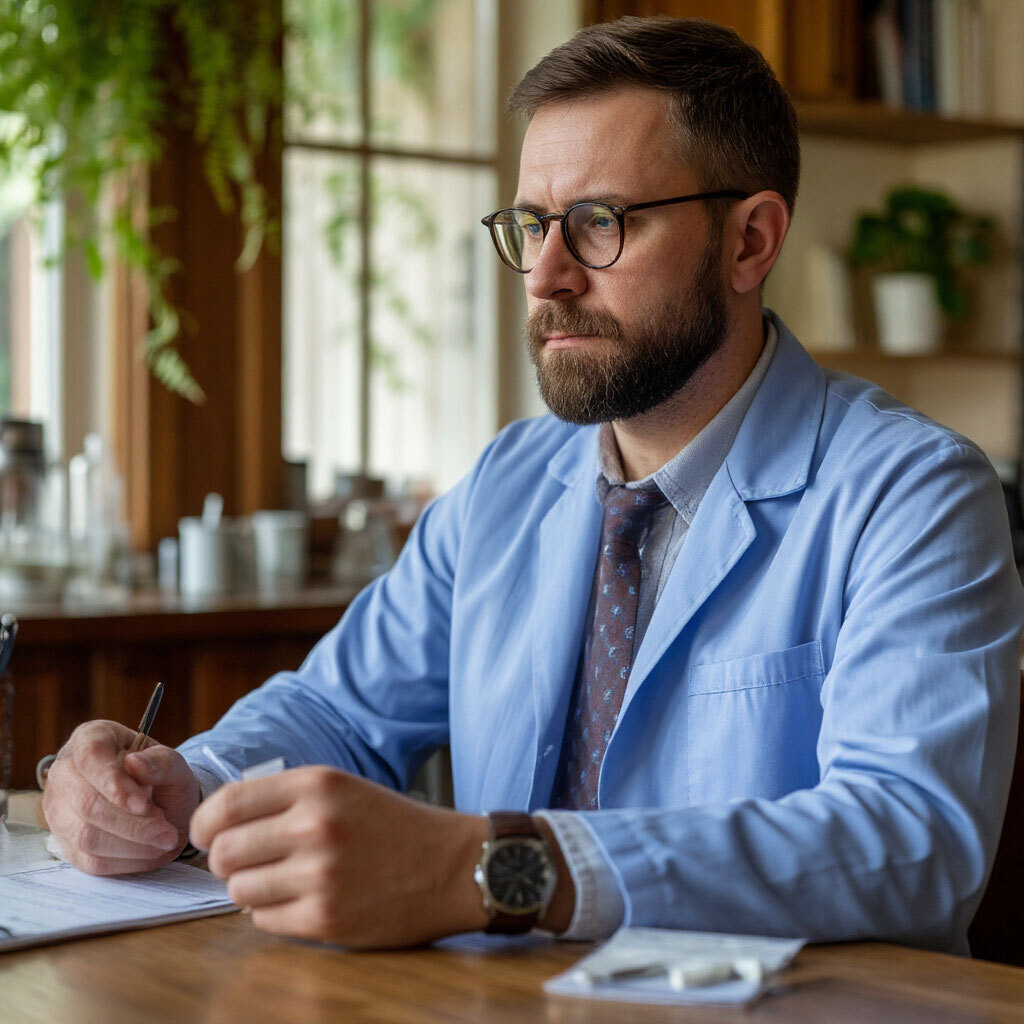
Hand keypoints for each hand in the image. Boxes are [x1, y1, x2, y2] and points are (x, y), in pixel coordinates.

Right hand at [41, 720, 200, 874]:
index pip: (91, 759)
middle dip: (131, 823)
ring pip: (87, 836)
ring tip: (164, 837)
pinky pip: (91, 860)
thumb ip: (161, 762)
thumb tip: (135, 763)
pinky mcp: (66, 843)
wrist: (161, 803)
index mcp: (90, 739)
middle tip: (167, 830)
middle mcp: (65, 773)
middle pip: (87, 803)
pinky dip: (126, 860)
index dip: (115, 784)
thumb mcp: (173, 764)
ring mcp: (59, 810)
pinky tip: (151, 851)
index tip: (143, 804)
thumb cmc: (162, 777)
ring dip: (132, 844)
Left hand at [190, 766, 492, 947]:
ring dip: (250, 889)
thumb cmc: (395, 826)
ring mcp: (320, 874)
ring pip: (239, 890)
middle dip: (226, 861)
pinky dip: (273, 914)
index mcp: (317, 784)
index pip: (226, 803)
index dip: (204, 823)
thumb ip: (284, 799)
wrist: (454, 865)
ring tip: (280, 882)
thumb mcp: (343, 788)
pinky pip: (264, 921)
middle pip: (224, 851)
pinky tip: (302, 900)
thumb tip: (219, 826)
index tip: (206, 834)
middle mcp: (315, 825)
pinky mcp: (327, 918)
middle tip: (247, 863)